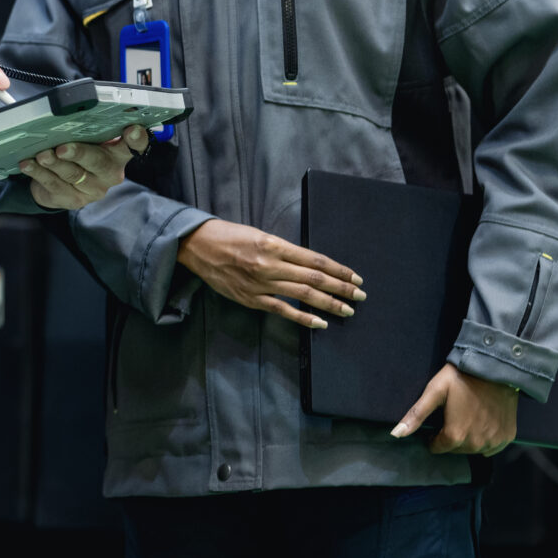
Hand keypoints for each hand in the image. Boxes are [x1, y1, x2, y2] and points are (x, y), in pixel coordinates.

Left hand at [16, 128, 145, 209]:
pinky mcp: (73, 200)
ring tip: (41, 154)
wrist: (61, 184)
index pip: (134, 147)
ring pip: (72, 174)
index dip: (136, 139)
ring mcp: (92, 189)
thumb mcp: (87, 140)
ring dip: (54, 163)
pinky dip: (38, 172)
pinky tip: (28, 164)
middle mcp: (110, 174)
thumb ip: (87, 129)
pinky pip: (54, 185)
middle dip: (79, 153)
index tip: (132, 129)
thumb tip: (69, 110)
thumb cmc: (77, 153)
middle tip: (62, 148)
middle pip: (98, 162)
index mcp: (118, 154)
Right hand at [175, 219, 365, 328]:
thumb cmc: (229, 235)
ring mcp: (260, 283)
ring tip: (347, 310)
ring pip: (303, 295)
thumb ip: (283, 250)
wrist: (196, 246)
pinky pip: (282, 310)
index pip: (315, 260)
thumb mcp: (259, 234)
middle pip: (314, 278)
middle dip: (341, 289)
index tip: (355, 278)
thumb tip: (310, 264)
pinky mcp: (251, 299)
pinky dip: (303, 318)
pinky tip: (320, 324)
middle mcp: (270, 264)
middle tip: (360, 296)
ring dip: (328, 304)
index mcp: (274, 244)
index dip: (339, 270)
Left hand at [391, 364, 518, 454]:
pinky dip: (485, 440)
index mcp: (456, 435)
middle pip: (456, 449)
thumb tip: (396, 435)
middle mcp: (476, 444)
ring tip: (466, 419)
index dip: (433, 437)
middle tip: (451, 418)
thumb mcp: (434, 392)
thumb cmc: (460, 378)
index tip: (436, 425)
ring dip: (468, 440)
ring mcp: (494, 442)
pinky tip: (482, 424)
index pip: (438, 448)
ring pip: (474, 449)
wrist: (495, 368)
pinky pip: (492, 448)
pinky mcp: (508, 437)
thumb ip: (416, 415)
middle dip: (450, 438)